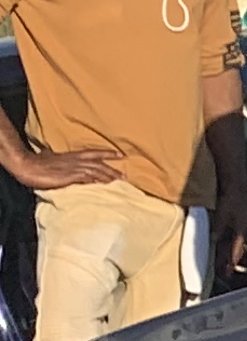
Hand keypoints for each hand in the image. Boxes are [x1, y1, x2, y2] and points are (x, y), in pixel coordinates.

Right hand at [4, 147, 122, 192]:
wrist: (27, 165)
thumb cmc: (36, 162)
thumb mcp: (50, 157)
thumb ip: (56, 157)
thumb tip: (52, 155)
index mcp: (72, 155)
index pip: (94, 152)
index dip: (107, 153)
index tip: (121, 154)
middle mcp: (76, 160)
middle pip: (99, 164)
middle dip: (112, 170)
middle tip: (124, 176)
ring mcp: (74, 168)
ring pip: (97, 172)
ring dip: (109, 177)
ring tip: (119, 183)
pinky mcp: (70, 177)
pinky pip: (88, 180)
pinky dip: (98, 183)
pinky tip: (105, 188)